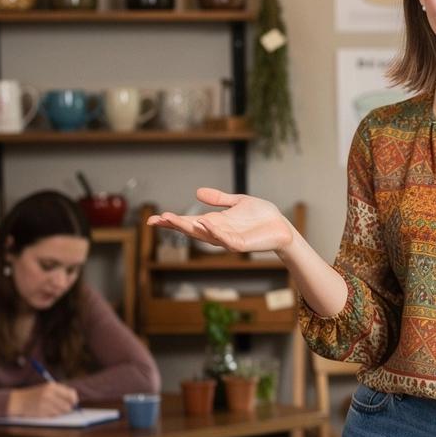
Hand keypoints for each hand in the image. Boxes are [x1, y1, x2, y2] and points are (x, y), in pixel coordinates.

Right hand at [7, 383, 78, 416]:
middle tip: (66, 409)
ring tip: (54, 409)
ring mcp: (44, 403)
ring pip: (61, 411)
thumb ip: (60, 393)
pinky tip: (47, 412)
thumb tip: (75, 401)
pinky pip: (54, 415)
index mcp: (52, 386)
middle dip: (69, 408)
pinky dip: (53, 415)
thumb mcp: (46, 389)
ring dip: (60, 412)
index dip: (74, 399)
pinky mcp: (41, 411)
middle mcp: (49, 394)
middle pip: (68, 404)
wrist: (17, 401)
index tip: (74, 402)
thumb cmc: (34, 395)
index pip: (71, 393)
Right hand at [147, 187, 295, 254]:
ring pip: (205, 236)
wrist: (282, 227)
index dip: (172, 221)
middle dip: (175, 225)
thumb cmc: (262, 216)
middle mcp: (218, 232)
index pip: (189, 222)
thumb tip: (198, 192)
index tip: (154, 218)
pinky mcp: (241, 244)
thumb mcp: (238, 202)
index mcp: (215, 222)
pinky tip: (205, 223)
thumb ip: (219, 199)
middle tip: (157, 219)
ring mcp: (228, 240)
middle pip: (192, 230)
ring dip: (189, 228)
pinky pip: (225, 239)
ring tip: (173, 220)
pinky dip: (215, 232)